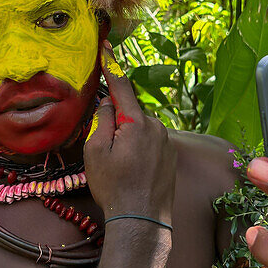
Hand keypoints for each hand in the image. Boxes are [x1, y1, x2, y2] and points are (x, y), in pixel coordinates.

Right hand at [83, 44, 175, 223]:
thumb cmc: (114, 187)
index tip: (105, 46)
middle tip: (104, 150)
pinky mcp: (171, 155)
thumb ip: (102, 120)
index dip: (111, 65)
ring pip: (140, 128)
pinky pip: (150, 142)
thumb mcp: (95, 151)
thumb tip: (109, 104)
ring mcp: (167, 141)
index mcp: (137, 123)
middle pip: (130, 111)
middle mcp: (157, 127)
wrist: (142, 220)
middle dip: (116, 121)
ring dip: (127, 138)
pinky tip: (131, 171)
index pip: (121, 86)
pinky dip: (138, 149)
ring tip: (118, 167)